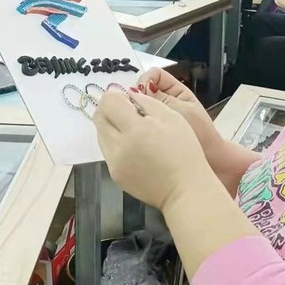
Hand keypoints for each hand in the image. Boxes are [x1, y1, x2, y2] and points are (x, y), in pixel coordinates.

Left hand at [93, 91, 213, 210]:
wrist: (185, 190)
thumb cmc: (184, 151)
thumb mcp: (172, 118)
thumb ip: (147, 101)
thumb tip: (128, 94)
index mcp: (134, 130)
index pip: (108, 102)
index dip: (116, 95)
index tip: (129, 99)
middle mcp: (118, 146)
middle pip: (99, 117)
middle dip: (109, 108)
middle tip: (127, 110)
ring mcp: (114, 163)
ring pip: (100, 134)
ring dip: (111, 125)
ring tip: (132, 129)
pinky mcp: (115, 175)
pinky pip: (107, 151)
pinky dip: (115, 143)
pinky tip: (134, 147)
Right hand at [134, 68, 223, 162]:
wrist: (209, 156)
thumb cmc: (202, 133)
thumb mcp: (182, 111)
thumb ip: (162, 99)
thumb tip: (140, 88)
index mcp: (176, 90)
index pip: (154, 74)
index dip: (145, 80)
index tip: (139, 93)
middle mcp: (165, 99)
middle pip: (144, 88)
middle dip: (137, 96)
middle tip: (134, 108)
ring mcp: (158, 113)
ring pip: (141, 104)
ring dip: (136, 109)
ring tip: (136, 120)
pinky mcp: (153, 127)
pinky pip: (141, 119)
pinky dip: (137, 121)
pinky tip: (137, 128)